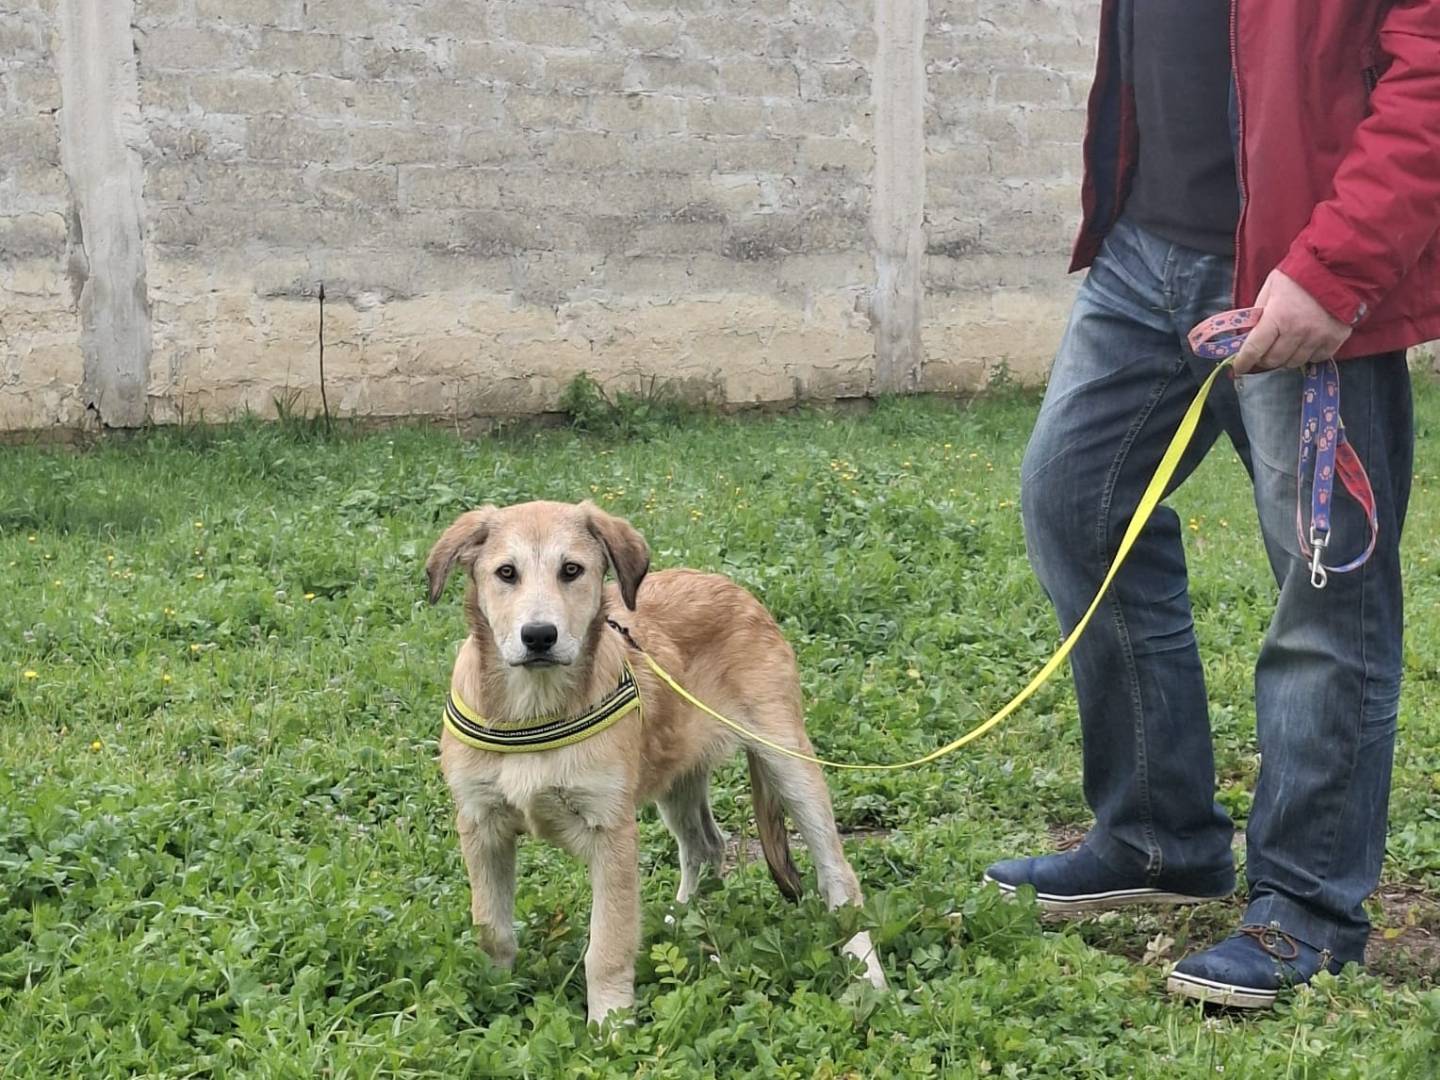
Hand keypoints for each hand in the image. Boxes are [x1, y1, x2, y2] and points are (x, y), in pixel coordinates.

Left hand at [1231, 270, 1351, 374]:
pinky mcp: (1335, 338)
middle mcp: (1297, 331)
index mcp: (1277, 317)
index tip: (1239, 367)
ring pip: (1294, 362)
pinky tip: (1306, 343)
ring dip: (1286, 358)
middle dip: (1264, 358)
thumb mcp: (1271, 288)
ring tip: (1286, 345)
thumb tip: (1248, 334)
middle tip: (1264, 351)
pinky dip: (1308, 355)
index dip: (1243, 362)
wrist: (1338, 266)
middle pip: (1273, 360)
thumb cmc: (1301, 275)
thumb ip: (1259, 312)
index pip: (1254, 349)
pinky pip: (1317, 358)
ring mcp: (1317, 336)